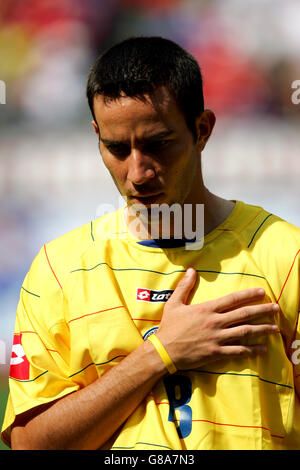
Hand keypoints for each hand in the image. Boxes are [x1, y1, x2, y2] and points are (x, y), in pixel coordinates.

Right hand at [156, 267, 278, 369]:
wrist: (164, 351)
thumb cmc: (168, 327)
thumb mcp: (174, 303)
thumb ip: (184, 286)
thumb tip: (192, 270)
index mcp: (207, 309)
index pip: (232, 299)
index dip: (248, 294)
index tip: (261, 292)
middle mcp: (215, 322)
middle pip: (244, 314)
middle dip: (262, 310)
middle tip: (276, 308)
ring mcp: (217, 338)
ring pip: (245, 332)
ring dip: (262, 329)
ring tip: (275, 328)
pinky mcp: (217, 353)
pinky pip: (238, 351)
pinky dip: (252, 350)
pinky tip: (263, 349)